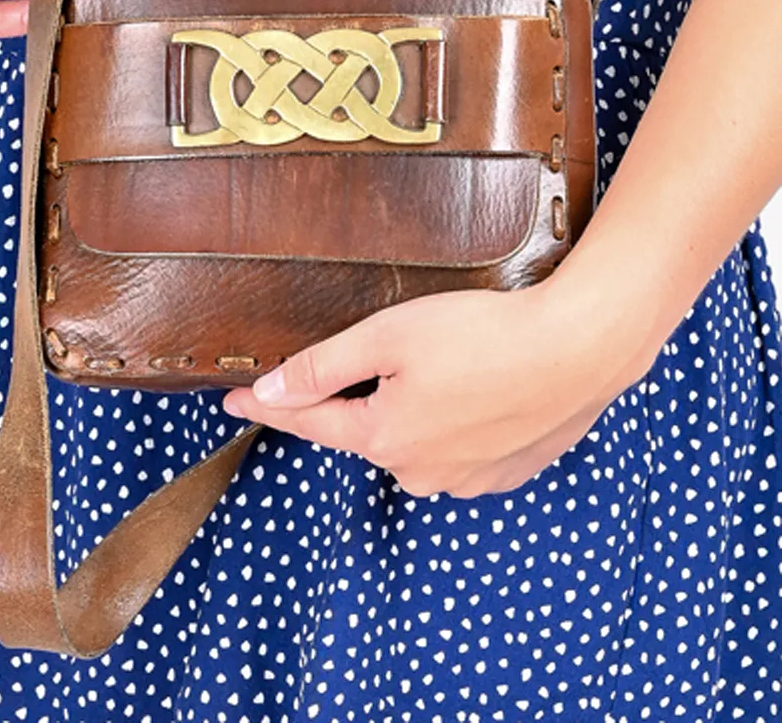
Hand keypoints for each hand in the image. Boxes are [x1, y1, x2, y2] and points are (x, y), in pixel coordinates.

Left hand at [222, 255, 654, 498]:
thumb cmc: (485, 334)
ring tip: (455, 358)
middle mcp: (420, 472)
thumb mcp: (389, 335)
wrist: (581, 348)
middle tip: (400, 345)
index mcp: (384, 439)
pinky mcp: (507, 470)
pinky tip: (482, 381)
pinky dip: (460, 416)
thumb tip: (272, 390)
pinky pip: (462, 444)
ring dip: (419, 404)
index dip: (269, 403)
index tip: (232, 399)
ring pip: (418, 436)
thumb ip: (324, 365)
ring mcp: (467, 478)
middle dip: (367, 392)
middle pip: (369, 427)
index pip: (309, 421)